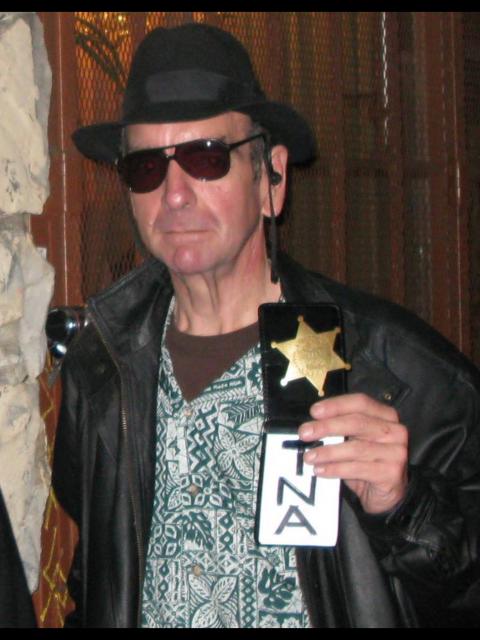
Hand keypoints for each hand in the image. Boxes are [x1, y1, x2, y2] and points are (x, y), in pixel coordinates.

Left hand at [298, 393, 408, 514]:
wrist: (386, 494)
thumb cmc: (367, 462)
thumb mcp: (355, 440)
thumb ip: (340, 429)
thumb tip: (310, 426)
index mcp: (386, 415)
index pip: (360, 402)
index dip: (336, 405)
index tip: (314, 412)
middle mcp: (395, 430)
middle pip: (357, 423)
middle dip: (327, 427)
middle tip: (305, 433)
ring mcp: (396, 452)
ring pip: (356, 448)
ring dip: (328, 452)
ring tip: (309, 456)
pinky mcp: (391, 473)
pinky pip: (357, 469)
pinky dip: (335, 469)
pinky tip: (320, 470)